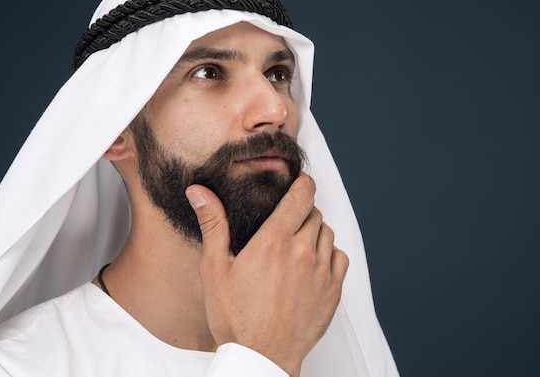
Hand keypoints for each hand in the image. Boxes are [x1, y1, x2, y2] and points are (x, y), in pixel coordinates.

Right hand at [186, 173, 348, 375]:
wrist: (261, 356)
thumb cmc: (235, 316)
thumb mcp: (214, 268)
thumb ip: (213, 224)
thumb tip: (200, 192)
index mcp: (274, 241)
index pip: (301, 195)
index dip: (302, 184)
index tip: (300, 183)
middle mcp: (302, 251)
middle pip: (313, 213)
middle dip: (301, 211)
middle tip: (287, 222)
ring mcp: (321, 271)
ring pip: (327, 233)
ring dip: (314, 231)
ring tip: (296, 245)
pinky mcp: (333, 290)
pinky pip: (339, 257)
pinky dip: (329, 254)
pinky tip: (312, 264)